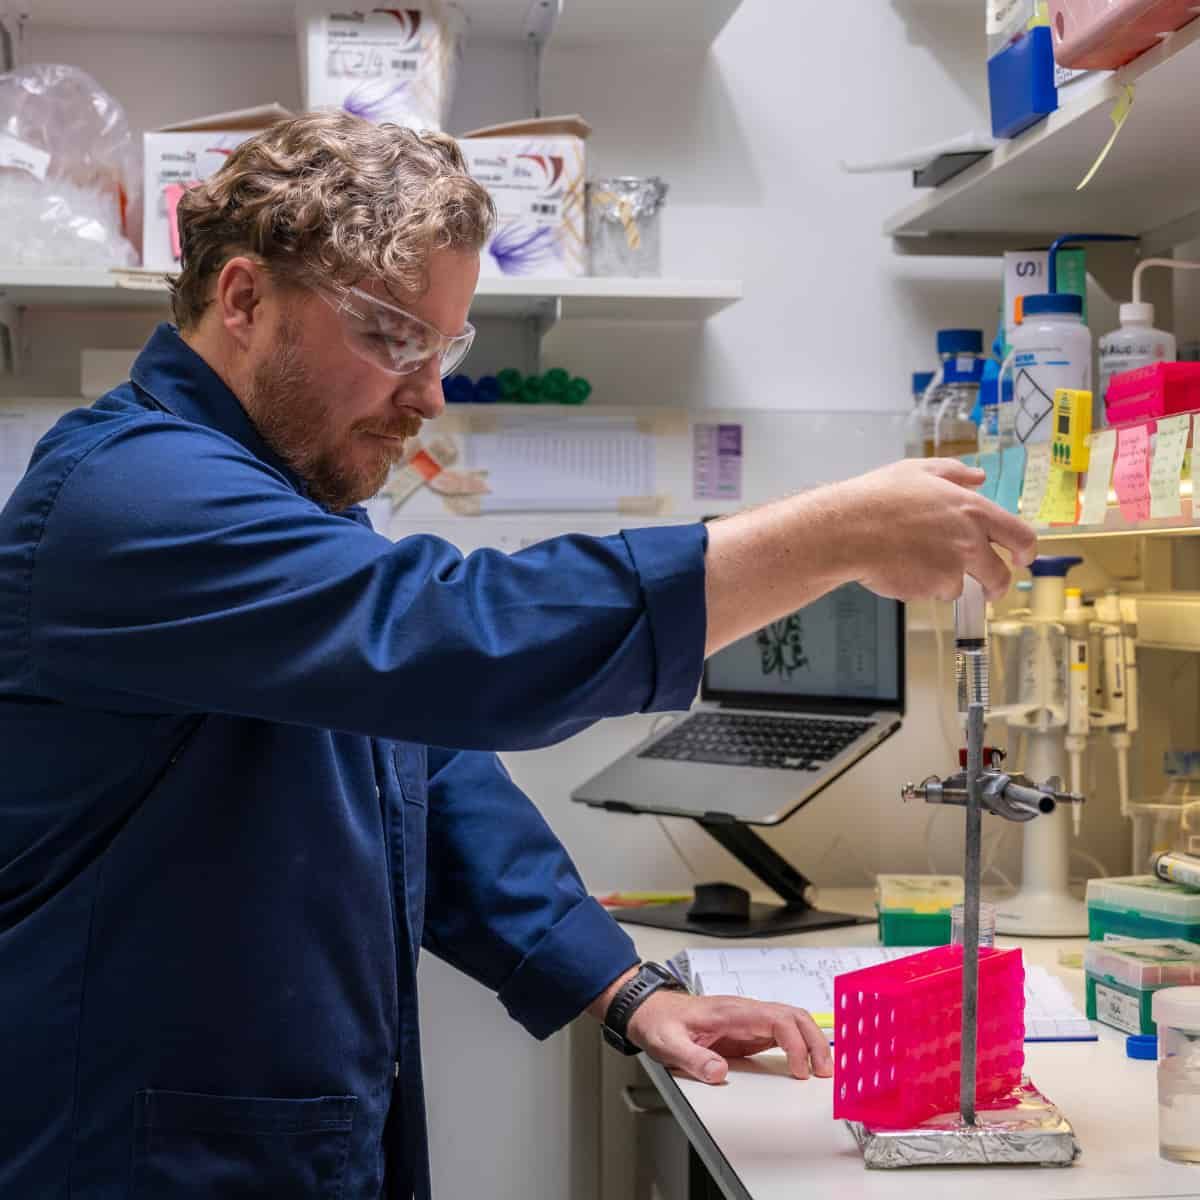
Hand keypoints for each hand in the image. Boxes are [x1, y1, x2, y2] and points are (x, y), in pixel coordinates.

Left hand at [625, 990, 831, 1084]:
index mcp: (731, 1011)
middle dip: (814, 1041)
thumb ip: (694, 1058)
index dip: (795, 1044)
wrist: (650, 1012)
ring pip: (791, 1022)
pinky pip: (781, 1033)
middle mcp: (745, 1012)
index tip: (798, 1070)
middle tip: (825, 1072)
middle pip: (793, 1016)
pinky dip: (799, 1046)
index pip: (777, 1019)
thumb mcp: (669, 1043)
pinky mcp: (747, 1032)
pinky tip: (804, 1063)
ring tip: (821, 1071)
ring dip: (811, 1042)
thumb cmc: (659, 1022)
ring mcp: (748, 1020)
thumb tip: (720, 1073)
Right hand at [833, 457, 1037, 601]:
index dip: (1026, 551)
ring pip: (961, 586)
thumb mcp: (917, 470)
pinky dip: (921, 587)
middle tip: (987, 587)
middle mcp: (970, 540)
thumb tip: (978, 477)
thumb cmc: (876, 499)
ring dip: (945, 580)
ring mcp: (953, 567)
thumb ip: (954, 473)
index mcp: (973, 509)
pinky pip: (933, 593)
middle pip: (1000, 574)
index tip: (1022, 558)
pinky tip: (900, 568)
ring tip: (915, 563)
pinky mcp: (932, 588)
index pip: (1020, 535)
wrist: (847, 530)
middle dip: (996, 585)